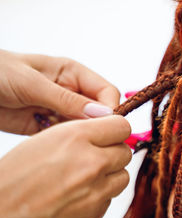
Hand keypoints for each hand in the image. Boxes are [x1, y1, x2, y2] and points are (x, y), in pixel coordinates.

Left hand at [0, 49, 119, 133]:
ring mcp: (59, 111)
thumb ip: (68, 99)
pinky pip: (64, 137)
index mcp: (74, 74)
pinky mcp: (46, 127)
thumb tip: (103, 113)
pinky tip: (51, 143)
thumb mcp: (34, 83)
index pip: (106, 92)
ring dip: (77, 136)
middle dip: (95, 126)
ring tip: (62, 141)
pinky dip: (62, 143)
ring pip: (83, 128)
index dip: (110, 109)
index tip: (107, 127)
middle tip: (86, 139)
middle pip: (98, 113)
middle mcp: (71, 92)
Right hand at [0, 115, 131, 217]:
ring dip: (109, 175)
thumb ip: (83, 132)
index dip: (115, 129)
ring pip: (122, 178)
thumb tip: (110, 131)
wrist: (0, 212)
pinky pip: (108, 200)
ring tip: (85, 177)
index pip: (122, 126)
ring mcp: (94, 193)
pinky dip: (98, 196)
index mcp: (77, 138)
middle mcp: (91, 164)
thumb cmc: (16, 174)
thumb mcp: (48, 138)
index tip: (109, 133)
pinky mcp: (91, 216)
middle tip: (94, 156)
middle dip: (113, 152)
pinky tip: (77, 195)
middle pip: (125, 153)